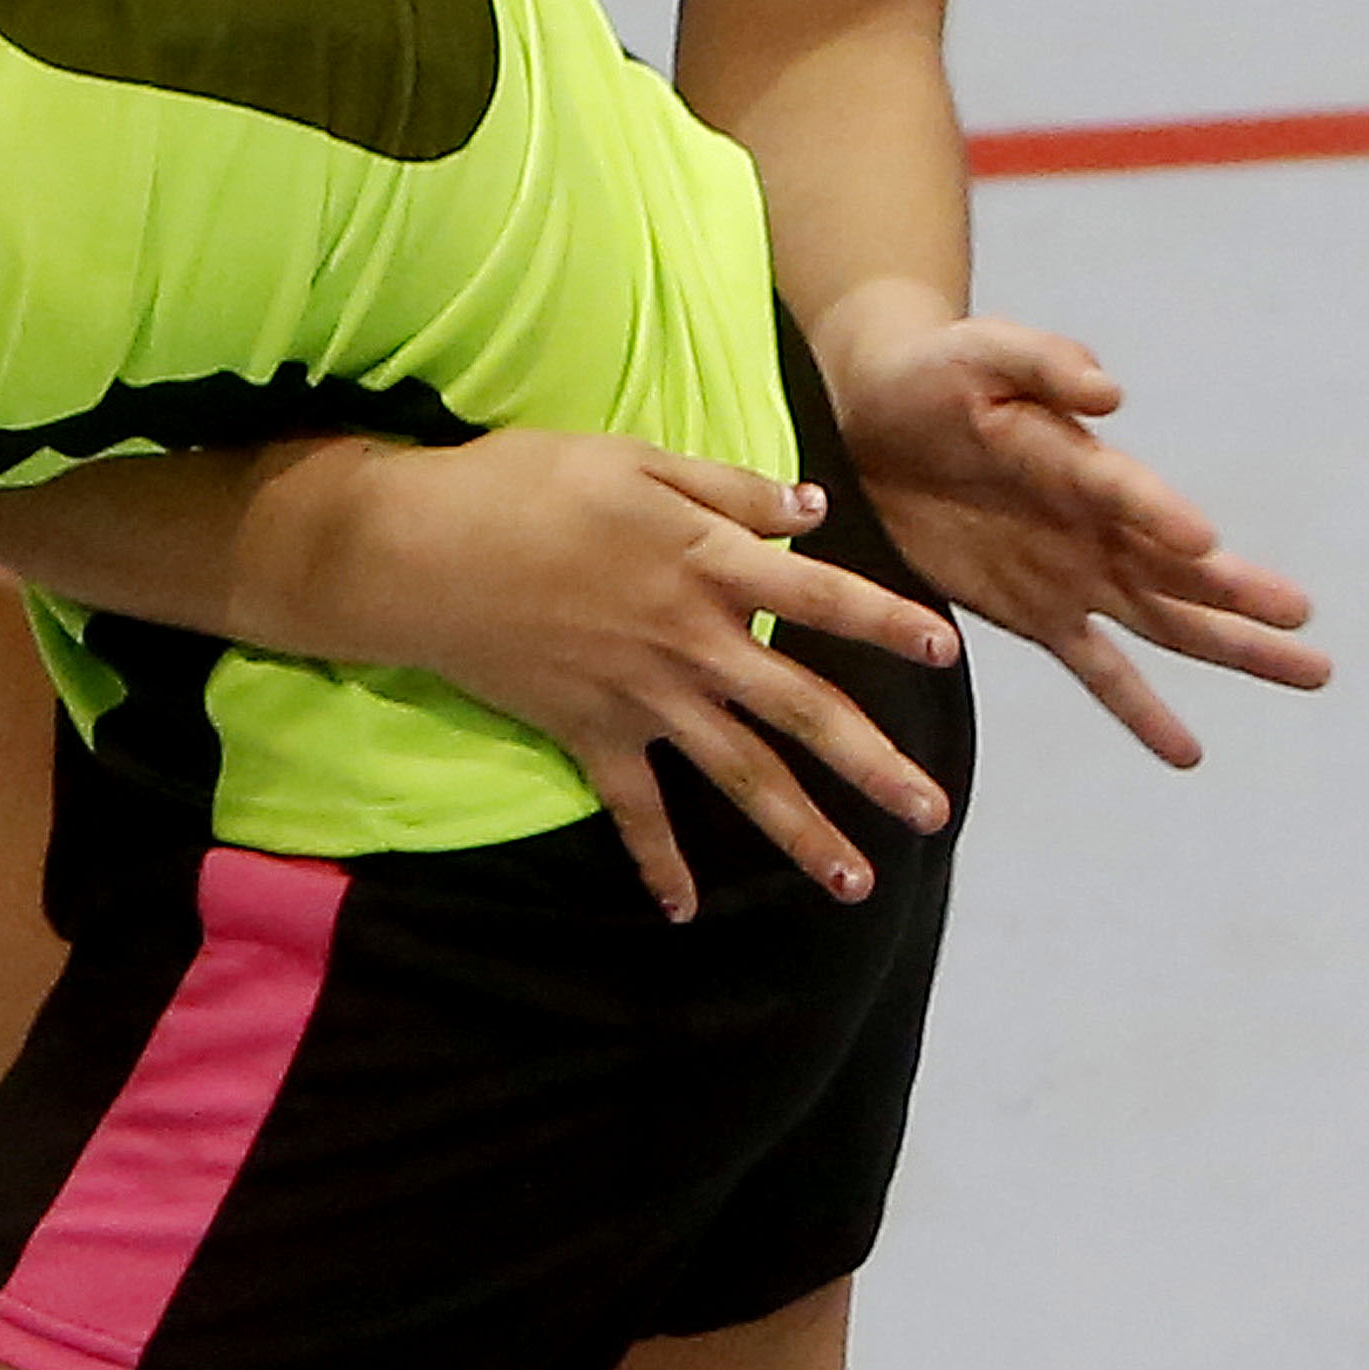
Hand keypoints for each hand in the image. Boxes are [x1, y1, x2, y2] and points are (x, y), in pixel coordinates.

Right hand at [315, 424, 961, 924]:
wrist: (420, 552)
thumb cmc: (524, 485)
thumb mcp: (634, 458)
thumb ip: (729, 487)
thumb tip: (814, 510)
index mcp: (708, 565)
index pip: (822, 599)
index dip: (887, 624)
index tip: (948, 652)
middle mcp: (691, 643)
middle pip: (802, 710)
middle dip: (874, 765)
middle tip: (934, 812)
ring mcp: (643, 698)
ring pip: (739, 775)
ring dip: (800, 833)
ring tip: (857, 884)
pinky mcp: (590, 734)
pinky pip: (634, 812)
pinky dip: (660, 864)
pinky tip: (687, 911)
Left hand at [813, 300, 1326, 766]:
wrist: (877, 416)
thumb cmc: (938, 372)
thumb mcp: (983, 352)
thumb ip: (1045, 363)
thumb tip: (1110, 389)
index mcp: (1085, 462)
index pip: (1132, 495)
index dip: (1162, 516)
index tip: (1205, 544)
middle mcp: (1100, 526)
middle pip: (1181, 570)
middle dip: (1243, 596)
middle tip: (1306, 621)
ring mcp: (1077, 576)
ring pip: (1169, 624)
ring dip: (1235, 650)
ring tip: (1310, 673)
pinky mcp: (1036, 614)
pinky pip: (1099, 671)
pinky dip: (1142, 713)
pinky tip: (1187, 753)